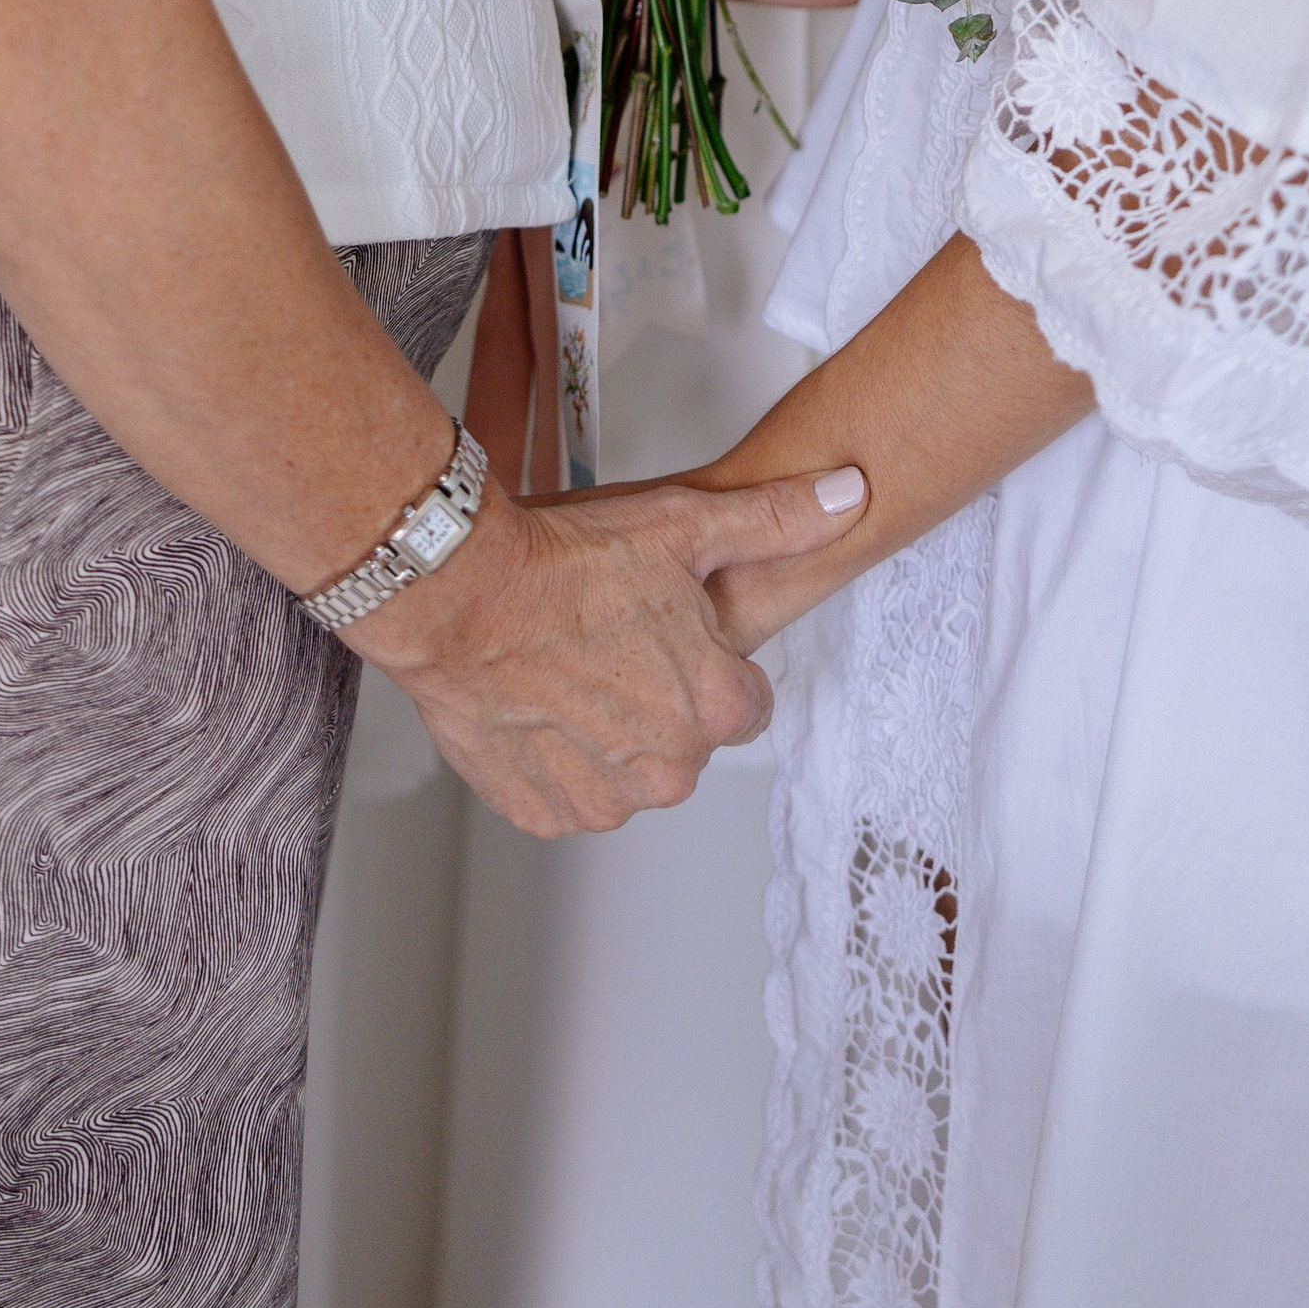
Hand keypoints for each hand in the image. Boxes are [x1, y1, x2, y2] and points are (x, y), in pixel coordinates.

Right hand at [355, 463, 866, 835]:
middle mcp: (665, 771)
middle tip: (611, 640)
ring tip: (568, 665)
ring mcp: (600, 800)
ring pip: (625, 770)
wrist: (458, 594)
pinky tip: (536, 700)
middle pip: (684, 740)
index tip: (670, 630)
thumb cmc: (566, 562)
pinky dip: (554, 756)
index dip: (709, 659)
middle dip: (659, 698)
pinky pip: (566, 791)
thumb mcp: (687, 523)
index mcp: (713, 710)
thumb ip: (779, 520)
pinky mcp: (540, 811)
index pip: (744, 703)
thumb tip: (849, 496)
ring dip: (606, 731)